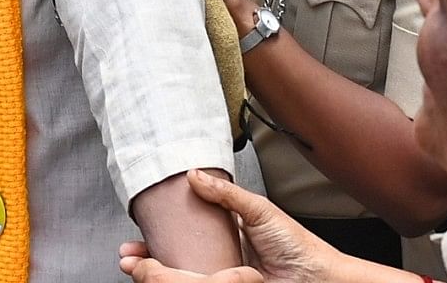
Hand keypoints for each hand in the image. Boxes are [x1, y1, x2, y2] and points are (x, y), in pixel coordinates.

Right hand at [119, 171, 339, 282]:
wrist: (316, 278)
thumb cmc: (297, 246)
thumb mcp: (259, 209)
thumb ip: (226, 193)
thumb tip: (195, 175)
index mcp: (225, 233)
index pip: (184, 232)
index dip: (159, 234)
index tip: (139, 234)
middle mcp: (219, 257)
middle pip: (175, 257)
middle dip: (147, 258)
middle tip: (129, 255)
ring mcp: (221, 277)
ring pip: (181, 275)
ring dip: (154, 273)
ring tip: (135, 267)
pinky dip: (177, 280)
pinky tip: (162, 277)